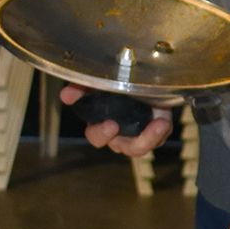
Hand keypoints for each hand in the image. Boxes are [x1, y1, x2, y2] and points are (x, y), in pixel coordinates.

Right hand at [58, 84, 172, 156]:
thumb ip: (80, 88)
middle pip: (122, 147)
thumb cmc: (116, 85)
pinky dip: (163, 131)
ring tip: (160, 125)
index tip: (111, 125)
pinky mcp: (157, 131)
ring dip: (150, 138)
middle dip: (129, 141)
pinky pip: (160, 138)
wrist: (141, 81)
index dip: (102, 134)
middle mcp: (120, 135)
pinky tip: (164, 121)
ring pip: (142, 147)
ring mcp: (139, 135)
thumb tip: (65, 96)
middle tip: (140, 129)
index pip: (97, 137)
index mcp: (103, 126)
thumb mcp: (97, 83)